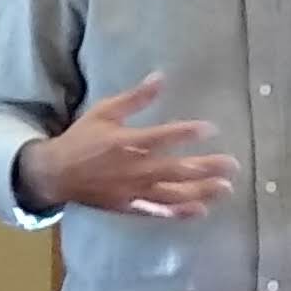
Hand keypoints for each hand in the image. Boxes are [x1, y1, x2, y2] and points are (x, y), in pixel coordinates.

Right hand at [21, 74, 239, 220]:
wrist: (57, 174)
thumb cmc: (82, 139)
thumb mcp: (104, 111)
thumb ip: (134, 98)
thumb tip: (160, 77)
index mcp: (128, 143)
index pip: (164, 137)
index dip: (189, 133)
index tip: (212, 129)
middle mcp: (135, 169)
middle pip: (176, 169)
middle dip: (206, 167)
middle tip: (233, 165)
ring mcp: (134, 191)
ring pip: (173, 194)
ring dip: (201, 191)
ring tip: (226, 188)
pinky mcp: (131, 207)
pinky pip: (159, 211)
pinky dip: (180, 212)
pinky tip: (201, 210)